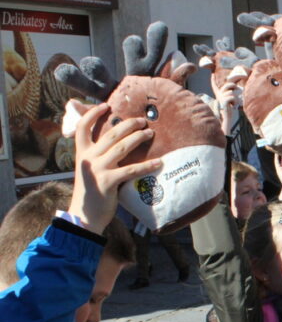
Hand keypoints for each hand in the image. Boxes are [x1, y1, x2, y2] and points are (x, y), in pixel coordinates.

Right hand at [68, 102, 160, 234]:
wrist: (84, 216)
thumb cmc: (91, 193)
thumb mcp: (89, 170)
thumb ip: (98, 157)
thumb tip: (116, 145)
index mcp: (81, 153)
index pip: (83, 127)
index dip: (93, 114)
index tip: (106, 105)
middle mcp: (88, 158)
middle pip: (110, 134)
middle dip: (128, 124)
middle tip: (142, 121)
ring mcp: (98, 169)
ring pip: (122, 147)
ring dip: (139, 138)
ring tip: (151, 133)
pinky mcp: (108, 182)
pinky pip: (132, 170)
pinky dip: (147, 165)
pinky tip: (159, 162)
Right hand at [213, 81, 239, 135]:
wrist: (226, 119)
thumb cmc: (229, 112)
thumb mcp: (229, 103)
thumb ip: (230, 96)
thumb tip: (235, 90)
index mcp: (219, 96)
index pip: (215, 87)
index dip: (213, 80)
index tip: (212, 74)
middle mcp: (219, 96)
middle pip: (227, 85)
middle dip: (233, 85)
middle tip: (236, 89)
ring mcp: (220, 98)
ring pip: (232, 92)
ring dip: (236, 98)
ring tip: (234, 104)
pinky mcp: (223, 101)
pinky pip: (232, 97)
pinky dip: (235, 101)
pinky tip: (233, 106)